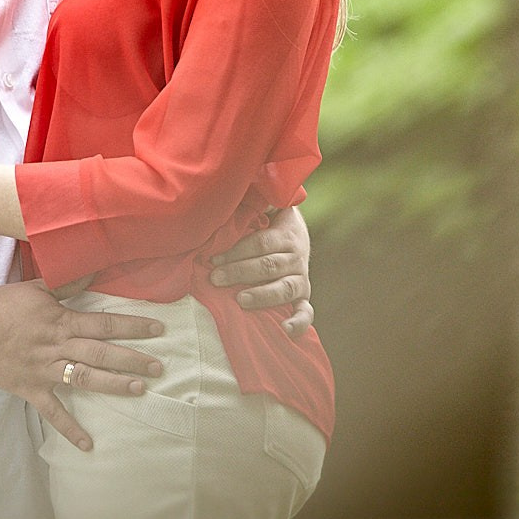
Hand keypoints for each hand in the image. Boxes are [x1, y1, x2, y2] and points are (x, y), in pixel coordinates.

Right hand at [0, 280, 163, 452]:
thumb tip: (94, 270)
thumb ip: (67, 284)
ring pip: (85, 379)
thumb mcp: (37, 288)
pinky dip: (70, 429)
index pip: (104, 324)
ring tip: (139, 390)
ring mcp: (46, 370)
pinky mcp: (31, 389)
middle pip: (102, 352)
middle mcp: (59, 346)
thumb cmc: (2, 305)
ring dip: (113, 385)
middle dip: (132, 359)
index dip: (132, 326)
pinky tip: (89, 445)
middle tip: (159, 367)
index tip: (158, 329)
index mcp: (62, 321)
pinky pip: (53, 413)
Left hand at [210, 205, 313, 338]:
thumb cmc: (268, 221)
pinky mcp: (304, 296)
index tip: (213, 258)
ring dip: (262, 295)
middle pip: (269, 266)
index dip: (236, 251)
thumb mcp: (264, 206)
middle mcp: (296, 256)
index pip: (261, 243)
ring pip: (285, 288)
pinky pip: (306, 312)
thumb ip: (253, 201)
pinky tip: (286, 331)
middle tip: (216, 278)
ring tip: (240, 300)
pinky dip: (299, 323)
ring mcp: (302, 278)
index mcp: (286, 234)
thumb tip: (235, 186)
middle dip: (240, 272)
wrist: (297, 233)